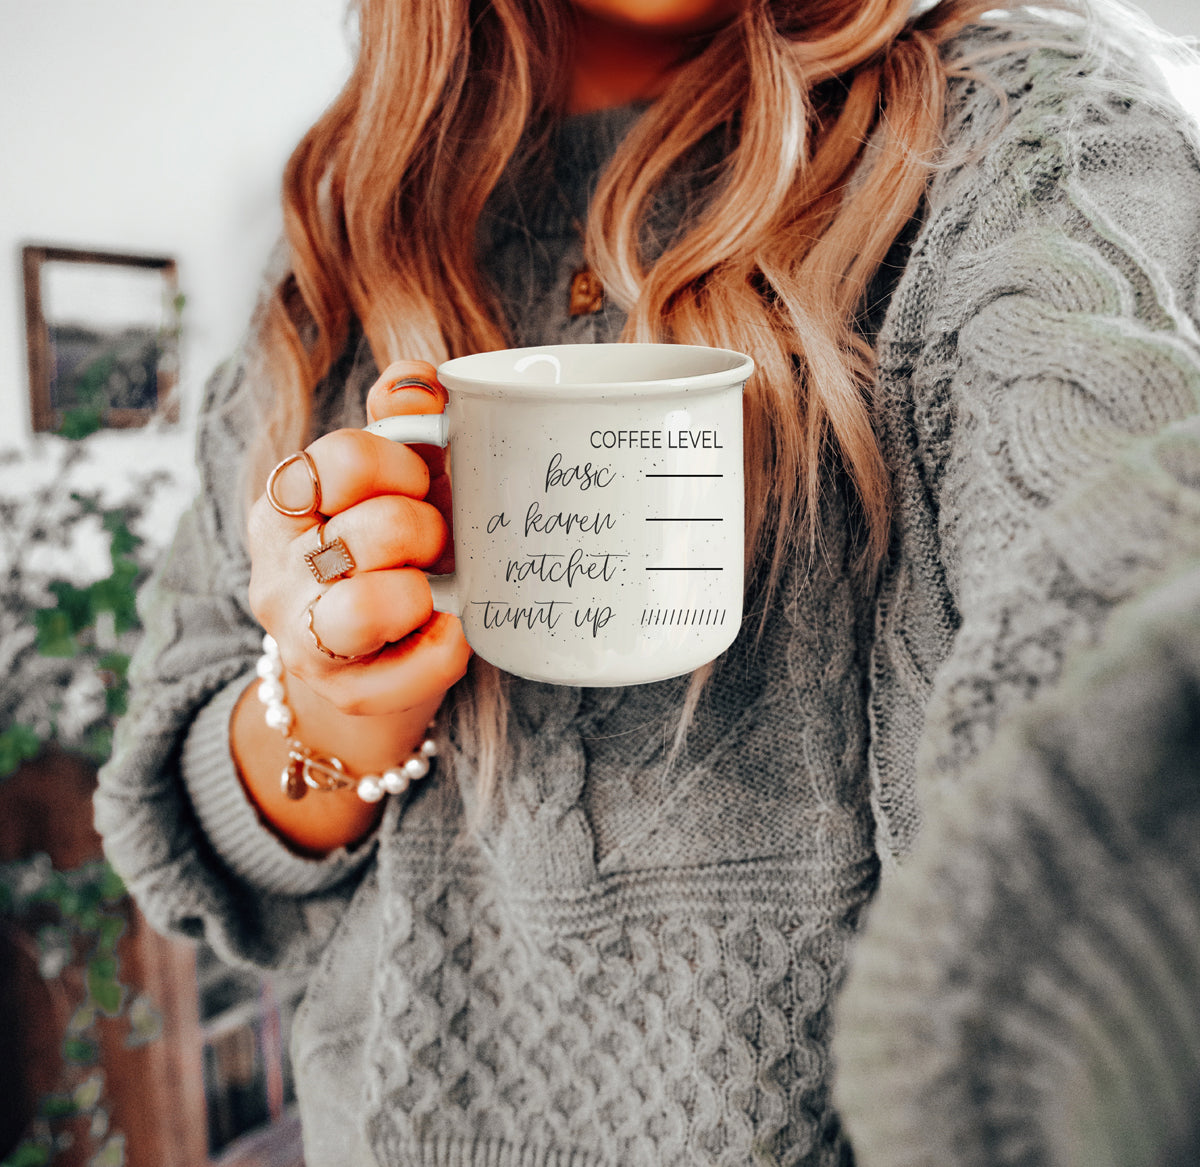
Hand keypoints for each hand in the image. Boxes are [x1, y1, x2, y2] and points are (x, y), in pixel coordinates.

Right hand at [247, 360, 470, 718]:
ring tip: (432, 589)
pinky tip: (448, 629)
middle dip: (424, 531)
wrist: (380, 650)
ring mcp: (305, 639)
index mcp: (285, 505)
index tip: (417, 480)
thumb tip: (419, 382)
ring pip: (369, 606)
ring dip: (423, 590)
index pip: (336, 462)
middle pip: (370, 532)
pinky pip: (420, 665)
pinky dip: (450, 645)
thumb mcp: (395, 474)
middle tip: (434, 543)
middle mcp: (279, 572)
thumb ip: (401, 417)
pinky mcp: (347, 692)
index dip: (397, 465)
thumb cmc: (394, 547)